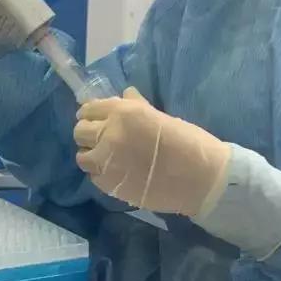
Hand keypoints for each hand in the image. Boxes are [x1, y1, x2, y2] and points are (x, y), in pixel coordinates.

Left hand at [74, 87, 230, 216]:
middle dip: (88, 133)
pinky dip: (101, 174)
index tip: (95, 118)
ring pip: (81, 156)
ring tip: (106, 158)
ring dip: (92, 155)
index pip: (89, 109)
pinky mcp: (110, 185)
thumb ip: (136, 106)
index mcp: (123, 112)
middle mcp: (109, 134)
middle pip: (79, 131)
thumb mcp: (161, 116)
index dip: (90, 114)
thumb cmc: (188, 142)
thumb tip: (125, 95)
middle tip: (101, 138)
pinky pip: (93, 177)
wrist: (201, 178)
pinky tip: (116, 173)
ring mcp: (107, 161)